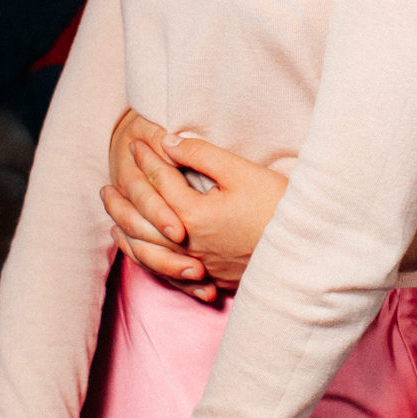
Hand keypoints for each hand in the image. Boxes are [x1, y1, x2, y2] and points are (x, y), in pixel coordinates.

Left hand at [102, 124, 286, 302]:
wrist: (309, 251)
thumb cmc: (279, 206)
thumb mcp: (242, 172)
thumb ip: (202, 155)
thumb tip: (170, 142)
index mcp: (193, 215)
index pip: (160, 180)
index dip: (148, 157)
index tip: (138, 140)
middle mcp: (189, 244)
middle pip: (142, 220)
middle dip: (123, 199)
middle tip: (108, 184)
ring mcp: (199, 264)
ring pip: (148, 251)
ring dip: (127, 231)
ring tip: (114, 220)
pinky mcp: (212, 277)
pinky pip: (167, 273)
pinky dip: (147, 260)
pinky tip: (142, 252)